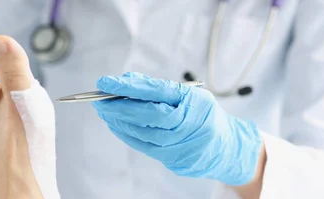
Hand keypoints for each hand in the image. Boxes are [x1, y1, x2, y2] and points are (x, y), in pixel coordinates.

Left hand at [91, 72, 262, 185]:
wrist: (225, 148)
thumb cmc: (202, 115)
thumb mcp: (188, 94)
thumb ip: (157, 87)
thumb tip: (127, 80)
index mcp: (191, 101)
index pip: (154, 92)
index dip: (127, 87)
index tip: (106, 82)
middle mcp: (186, 123)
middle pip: (145, 114)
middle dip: (117, 105)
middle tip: (98, 98)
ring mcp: (179, 143)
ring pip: (140, 131)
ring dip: (117, 120)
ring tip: (103, 109)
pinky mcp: (171, 158)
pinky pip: (141, 145)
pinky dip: (124, 133)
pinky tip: (114, 124)